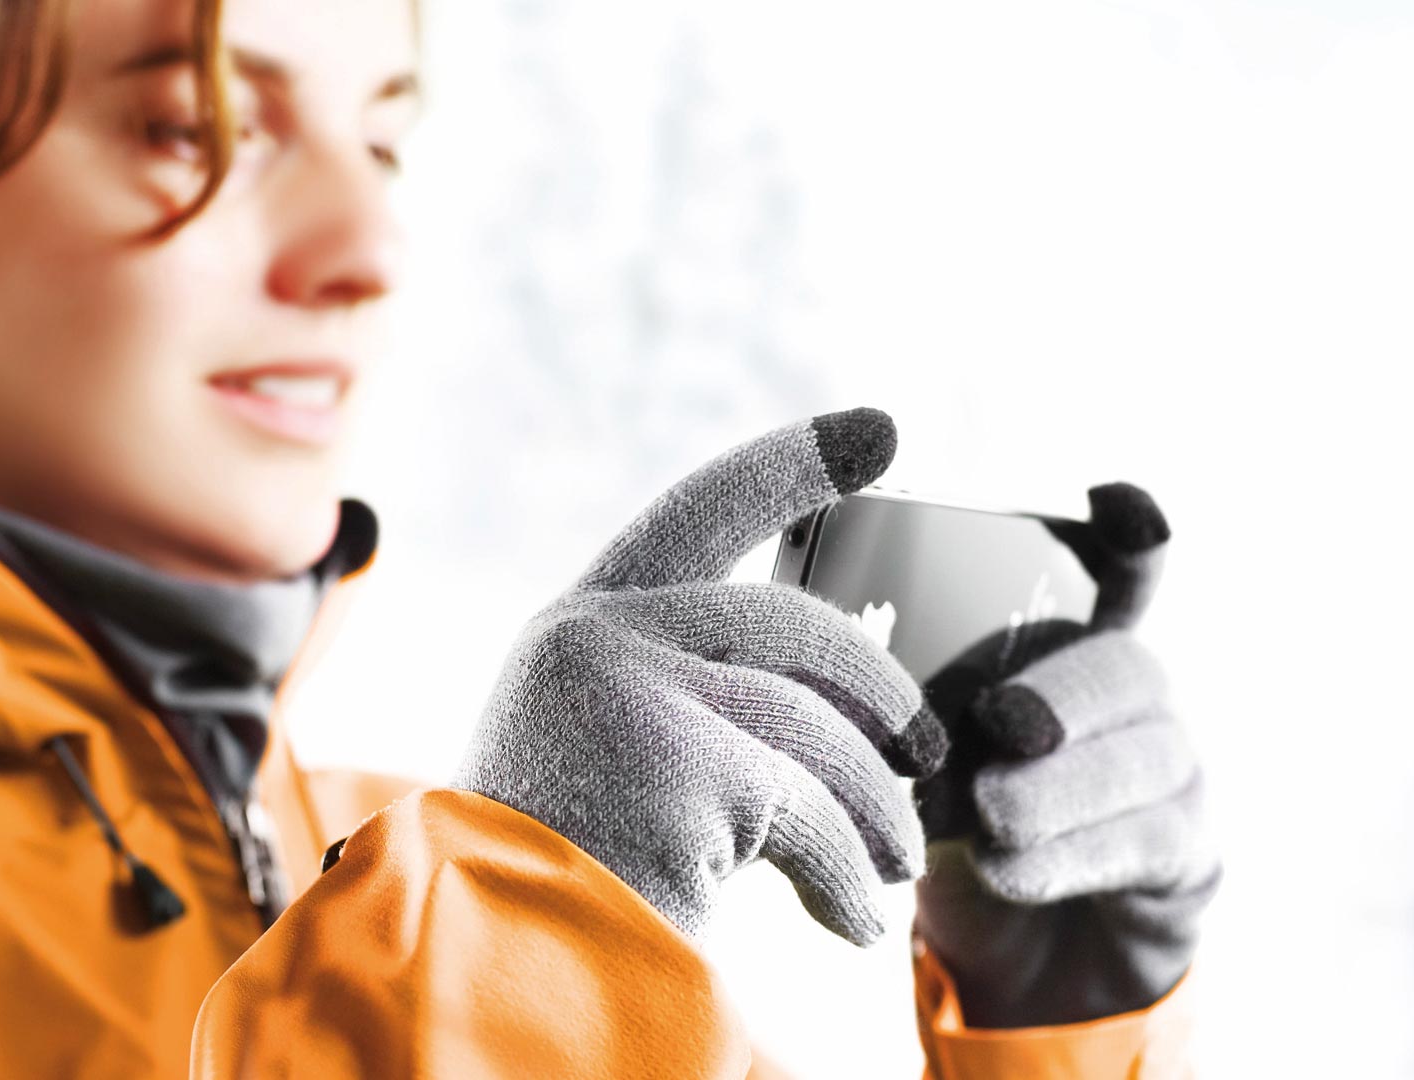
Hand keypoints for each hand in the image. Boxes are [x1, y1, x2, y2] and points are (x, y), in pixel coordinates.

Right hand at [453, 408, 946, 945]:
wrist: (489, 976)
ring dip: (874, 805)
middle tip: (924, 751)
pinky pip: (813, 810)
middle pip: (792, 619)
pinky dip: (846, 874)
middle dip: (879, 684)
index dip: (795, 463)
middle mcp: (597, 635)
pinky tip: (852, 919)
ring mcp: (634, 690)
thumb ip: (688, 697)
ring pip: (817, 722)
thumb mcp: (606, 756)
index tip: (882, 428)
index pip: (703, 510)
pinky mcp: (681, 764)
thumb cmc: (553, 883)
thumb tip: (842, 690)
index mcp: (580, 624)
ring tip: (894, 868)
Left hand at [912, 483, 1218, 1025]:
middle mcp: (1138, 701)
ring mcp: (1175, 775)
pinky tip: (1009, 867)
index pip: (1122, 574)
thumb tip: (865, 711)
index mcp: (1073, 653)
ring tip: (990, 814)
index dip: (1128, 535)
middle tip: (1000, 721)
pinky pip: (1145, 840)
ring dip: (1057, 787)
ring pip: (1143, 756)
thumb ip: (919, 723)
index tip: (1111, 499)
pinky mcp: (1187, 856)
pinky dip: (1068, 854)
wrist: (1018, 963)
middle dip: (1063, 692)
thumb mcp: (929, 767)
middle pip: (1128, 667)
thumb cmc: (961, 833)